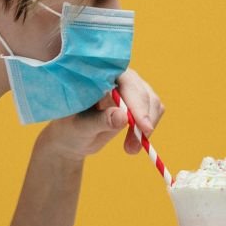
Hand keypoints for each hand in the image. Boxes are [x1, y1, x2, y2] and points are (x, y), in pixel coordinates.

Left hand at [39, 68, 164, 161]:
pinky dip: (148, 128)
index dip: (137, 103)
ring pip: (153, 102)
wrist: (73, 137)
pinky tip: (134, 143)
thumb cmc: (70, 129)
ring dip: (147, 127)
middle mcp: (119, 78)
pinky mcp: (139, 101)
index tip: (143, 127)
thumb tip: (123, 117)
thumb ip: (100, 120)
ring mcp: (131, 88)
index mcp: (101, 76)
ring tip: (130, 149)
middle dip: (142, 120)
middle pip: (143, 93)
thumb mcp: (81, 127)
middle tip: (132, 148)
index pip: (126, 83)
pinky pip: (154, 110)